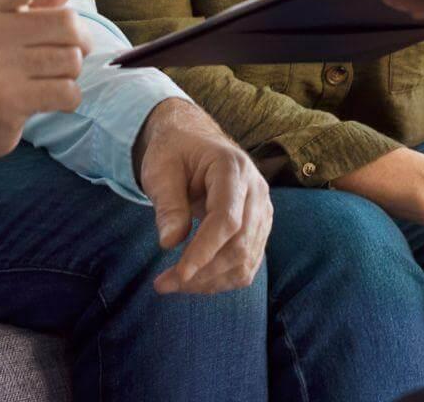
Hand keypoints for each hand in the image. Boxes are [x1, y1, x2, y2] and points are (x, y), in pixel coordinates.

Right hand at [0, 0, 101, 180]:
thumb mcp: (17, 16)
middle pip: (67, 23)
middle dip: (80, 40)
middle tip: (65, 51)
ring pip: (71, 60)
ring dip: (71, 72)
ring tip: (47, 76)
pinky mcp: (6, 100)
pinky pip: (66, 92)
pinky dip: (68, 98)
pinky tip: (48, 98)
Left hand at [134, 99, 270, 294]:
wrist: (194, 140)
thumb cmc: (175, 152)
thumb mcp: (160, 170)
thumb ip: (167, 204)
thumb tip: (170, 243)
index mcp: (232, 168)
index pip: (227, 220)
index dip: (204, 251)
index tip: (178, 274)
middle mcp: (256, 189)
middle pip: (239, 245)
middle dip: (202, 273)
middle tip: (163, 284)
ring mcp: (262, 209)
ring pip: (246, 260)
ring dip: (211, 281)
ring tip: (173, 283)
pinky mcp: (260, 226)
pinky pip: (248, 262)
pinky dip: (222, 278)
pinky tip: (195, 279)